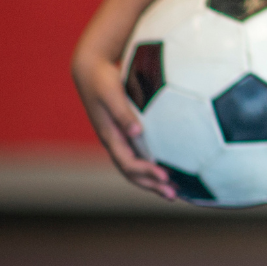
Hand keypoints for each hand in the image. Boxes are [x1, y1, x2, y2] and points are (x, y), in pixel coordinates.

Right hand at [71, 53, 175, 200]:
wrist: (91, 70)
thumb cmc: (102, 80)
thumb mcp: (111, 94)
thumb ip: (123, 113)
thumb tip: (138, 131)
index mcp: (110, 136)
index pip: (128, 163)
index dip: (146, 172)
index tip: (165, 176)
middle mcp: (116, 142)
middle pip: (132, 172)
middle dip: (151, 185)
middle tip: (173, 195)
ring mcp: (121, 138)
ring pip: (137, 166)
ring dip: (154, 180)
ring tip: (175, 190)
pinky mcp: (128, 131)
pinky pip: (142, 153)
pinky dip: (155, 163)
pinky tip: (174, 165)